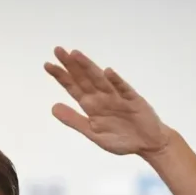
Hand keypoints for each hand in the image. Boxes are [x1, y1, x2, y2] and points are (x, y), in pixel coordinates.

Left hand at [44, 47, 173, 156]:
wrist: (148, 144)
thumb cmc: (121, 138)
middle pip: (84, 78)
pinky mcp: (133, 100)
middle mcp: (102, 97)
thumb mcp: (93, 133)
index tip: (47, 64)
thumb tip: (53, 107)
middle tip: (58, 50)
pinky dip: (116, 81)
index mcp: (91, 105)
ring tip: (76, 55)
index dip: (61, 76)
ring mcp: (117, 97)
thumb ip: (74, 120)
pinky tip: (107, 72)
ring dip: (88, 67)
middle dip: (71, 65)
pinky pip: (123, 89)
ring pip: (100, 80)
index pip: (73, 87)